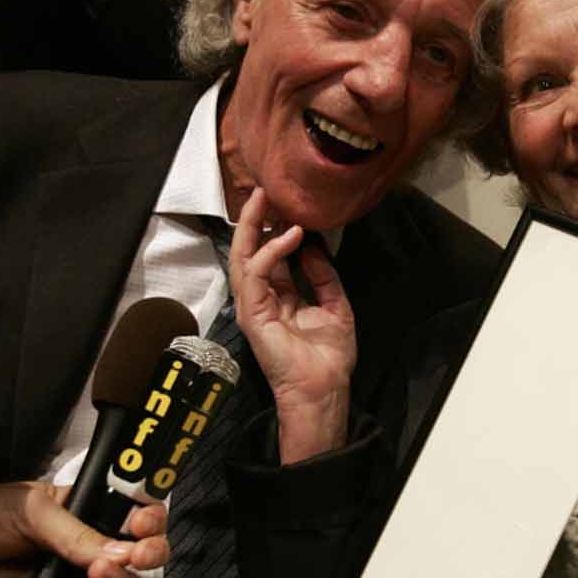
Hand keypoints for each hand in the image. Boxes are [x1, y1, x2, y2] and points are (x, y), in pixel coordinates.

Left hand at [0, 481, 168, 577]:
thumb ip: (75, 533)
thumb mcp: (29, 510)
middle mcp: (89, 543)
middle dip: (151, 552)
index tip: (143, 524)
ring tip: (103, 577)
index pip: (135, 512)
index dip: (150, 518)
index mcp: (86, 508)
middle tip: (137, 554)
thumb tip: (122, 555)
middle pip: (142, 552)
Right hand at [230, 188, 356, 463]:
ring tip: (265, 199)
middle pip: (250, 250)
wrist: (324, 387)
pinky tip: (290, 235)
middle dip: (255, 219)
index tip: (284, 203)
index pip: (270, 255)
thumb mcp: (335, 305)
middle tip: (264, 189)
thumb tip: (316, 246)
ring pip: (243, 257)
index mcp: (279, 297)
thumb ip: (324, 276)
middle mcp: (262, 298)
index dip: (274, 228)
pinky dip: (270, 251)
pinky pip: (255, 274)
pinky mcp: (252, 314)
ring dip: (254, 226)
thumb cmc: (329, 355)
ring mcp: (253, 306)